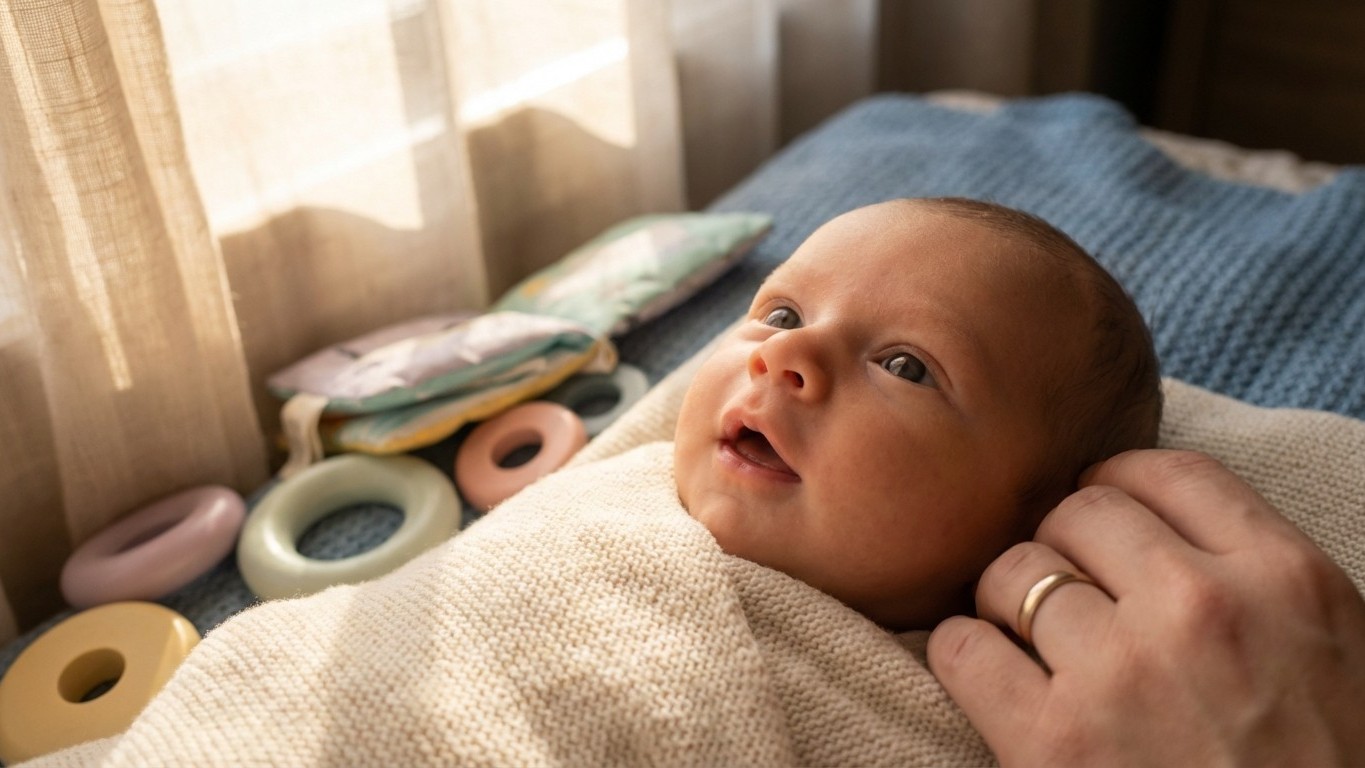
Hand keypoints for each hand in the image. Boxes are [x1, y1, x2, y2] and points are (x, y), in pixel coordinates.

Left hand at [926, 449, 1364, 766]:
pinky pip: (962, 648)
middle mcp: (1200, 609)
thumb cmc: (1318, 765)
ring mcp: (1121, 675)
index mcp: (1283, 578)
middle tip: (1069, 592)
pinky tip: (991, 677)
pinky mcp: (1052, 744)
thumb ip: (1252, 575)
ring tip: (1030, 641)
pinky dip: (964, 654)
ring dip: (1008, 601)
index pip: (1167, 472)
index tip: (1103, 516)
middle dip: (1063, 544)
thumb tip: (1157, 520)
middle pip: (1080, 513)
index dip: (1119, 484)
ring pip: (1013, 573)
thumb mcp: (1327, 651)